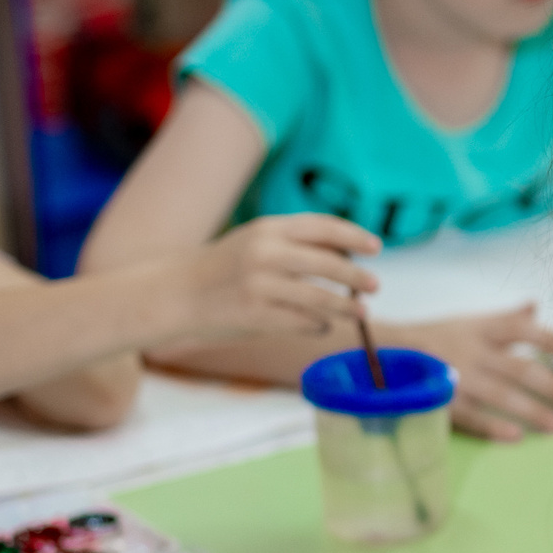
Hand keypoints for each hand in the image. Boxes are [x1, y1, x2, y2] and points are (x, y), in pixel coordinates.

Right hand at [184, 213, 380, 337]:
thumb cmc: (225, 268)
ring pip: (321, 299)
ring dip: (346, 308)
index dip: (355, 237)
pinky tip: (322, 325)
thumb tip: (347, 256)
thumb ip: (294, 244)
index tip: (376, 248)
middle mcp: (266, 253)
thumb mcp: (255, 241)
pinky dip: (318, 325)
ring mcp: (261, 285)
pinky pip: (303, 323)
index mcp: (269, 228)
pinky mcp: (256, 316)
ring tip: (362, 313)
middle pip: (329, 264)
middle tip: (375, 285)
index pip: (324, 227)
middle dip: (357, 277)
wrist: (177, 294)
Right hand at [393, 309, 552, 441]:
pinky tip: (516, 437)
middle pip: (520, 368)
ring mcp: (457, 378)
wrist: (382, 354)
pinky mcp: (441, 402)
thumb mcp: (469, 322)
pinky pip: (472, 418)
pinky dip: (493, 428)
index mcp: (480, 329)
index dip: (552, 339)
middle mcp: (472, 351)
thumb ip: (504, 318)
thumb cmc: (433, 338)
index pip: (522, 329)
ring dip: (532, 411)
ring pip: (502, 396)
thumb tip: (535, 305)